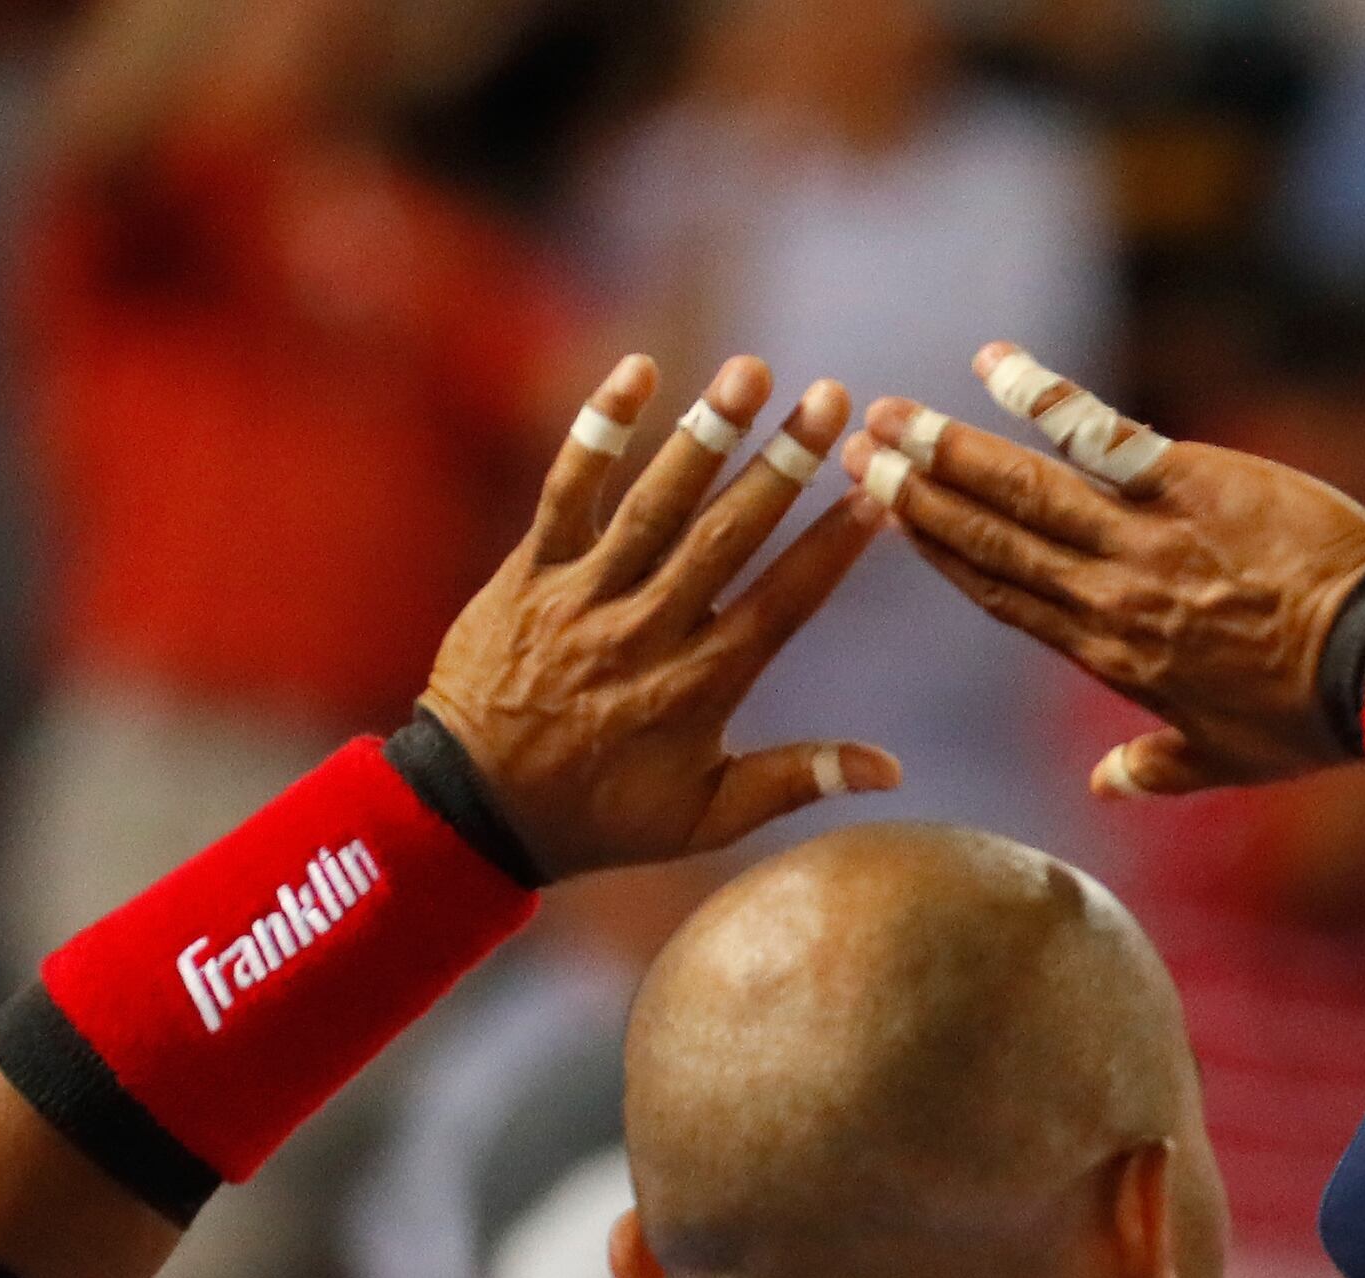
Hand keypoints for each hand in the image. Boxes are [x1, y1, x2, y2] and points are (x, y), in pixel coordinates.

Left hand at [422, 355, 901, 877]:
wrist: (472, 809)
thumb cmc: (600, 816)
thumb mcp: (705, 818)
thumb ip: (797, 781)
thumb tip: (892, 769)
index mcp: (698, 688)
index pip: (780, 604)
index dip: (830, 548)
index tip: (877, 494)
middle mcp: (645, 632)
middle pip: (725, 537)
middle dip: (782, 465)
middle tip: (831, 400)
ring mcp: (582, 597)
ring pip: (653, 505)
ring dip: (705, 434)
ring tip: (750, 372)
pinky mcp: (528, 572)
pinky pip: (565, 491)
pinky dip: (598, 431)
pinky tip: (637, 372)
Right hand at [860, 344, 1364, 800]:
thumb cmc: (1314, 716)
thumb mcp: (1229, 761)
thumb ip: (1157, 768)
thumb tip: (1106, 786)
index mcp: (1112, 657)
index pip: (1006, 597)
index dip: (943, 557)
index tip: (891, 521)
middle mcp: (1110, 597)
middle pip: (992, 543)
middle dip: (918, 497)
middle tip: (854, 453)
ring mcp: (1145, 540)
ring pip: (1024, 492)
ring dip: (949, 451)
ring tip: (888, 417)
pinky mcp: (1191, 484)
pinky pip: (1100, 435)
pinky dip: (1042, 398)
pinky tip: (992, 364)